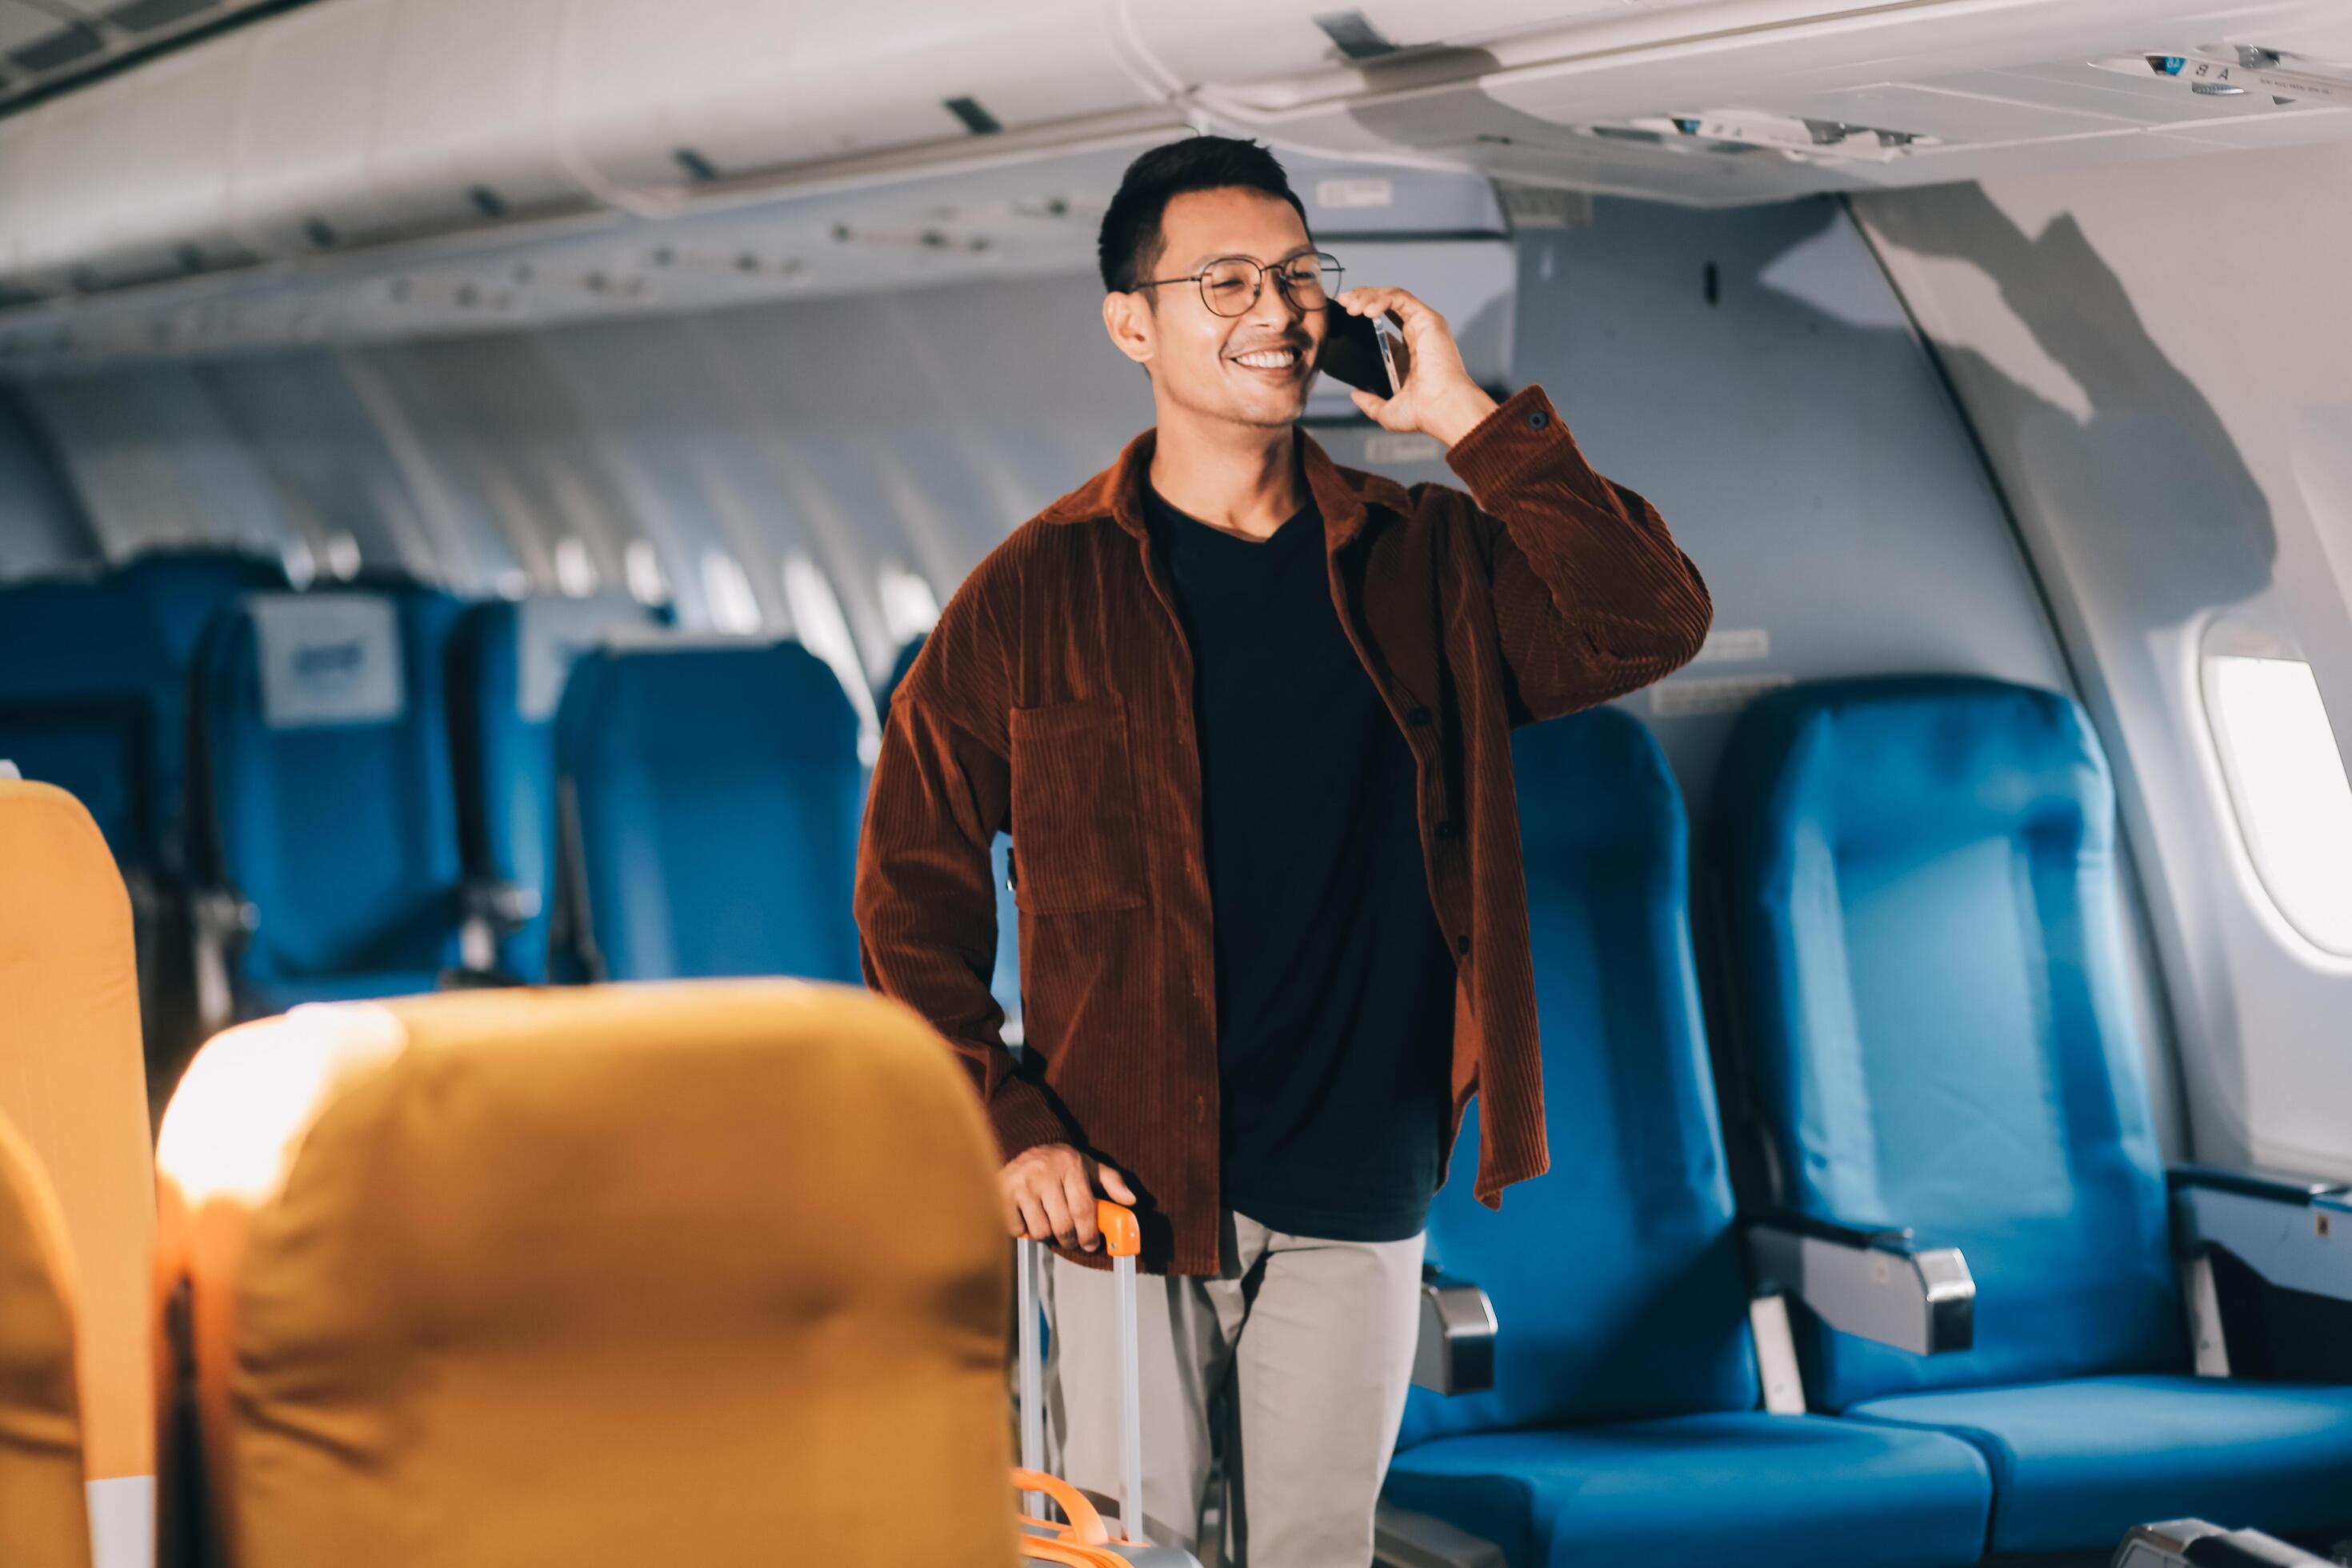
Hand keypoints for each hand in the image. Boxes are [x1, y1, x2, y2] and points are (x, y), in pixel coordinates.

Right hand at [999, 1142, 1137, 1251]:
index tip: (1091, 1245)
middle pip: (1063, 1226)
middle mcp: (1044, 1174)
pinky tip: (1029, 1217)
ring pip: (1040, 1231)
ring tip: (1049, 1223)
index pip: (1083, 1210)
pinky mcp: (1003, 1194)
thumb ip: (1112, 1181)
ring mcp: (1022, 1184)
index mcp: (1069, 1166)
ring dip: (1047, 1235)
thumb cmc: (1059, 1161)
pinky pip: (1018, 1229)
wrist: (1020, 1144)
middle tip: (1071, 1240)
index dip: (1089, 1234)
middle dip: (1070, 1240)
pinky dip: (1024, 1230)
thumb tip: (1130, 1200)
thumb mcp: (1088, 1165)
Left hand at [1333, 285, 1499, 446]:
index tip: (1342, 316)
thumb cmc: (1422, 413)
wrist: (1441, 409)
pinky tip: (1367, 311)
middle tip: (1342, 302)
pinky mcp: (1428, 319)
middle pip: (1385, 306)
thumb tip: (1355, 395)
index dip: (1361, 316)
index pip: (1381, 325)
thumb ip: (1370, 403)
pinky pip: (1401, 299)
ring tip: (1350, 305)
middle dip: (1361, 298)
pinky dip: (1382, 299)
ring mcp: (1423, 326)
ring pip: (1392, 297)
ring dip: (1368, 296)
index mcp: (1405, 355)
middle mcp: (1415, 337)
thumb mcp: (1386, 411)